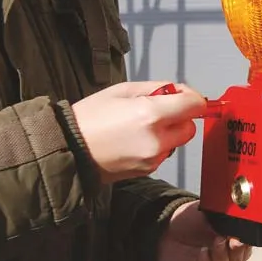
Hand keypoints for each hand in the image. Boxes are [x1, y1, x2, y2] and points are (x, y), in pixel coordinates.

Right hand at [71, 81, 205, 182]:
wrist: (67, 150)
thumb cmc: (90, 118)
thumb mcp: (122, 90)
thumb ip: (156, 88)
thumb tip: (178, 91)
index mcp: (151, 115)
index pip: (194, 105)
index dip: (191, 97)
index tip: (181, 95)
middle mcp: (157, 140)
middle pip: (190, 127)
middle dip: (180, 117)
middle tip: (159, 110)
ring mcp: (153, 158)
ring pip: (176, 142)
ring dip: (168, 133)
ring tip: (139, 125)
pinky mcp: (147, 171)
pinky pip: (162, 154)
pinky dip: (156, 146)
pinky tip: (133, 140)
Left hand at [157, 200, 253, 260]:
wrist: (164, 231)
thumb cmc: (190, 223)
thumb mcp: (208, 215)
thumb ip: (223, 221)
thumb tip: (236, 224)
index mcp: (233, 249)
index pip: (246, 250)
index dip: (246, 243)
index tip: (242, 234)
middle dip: (236, 252)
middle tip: (232, 239)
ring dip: (221, 258)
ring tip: (216, 241)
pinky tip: (203, 254)